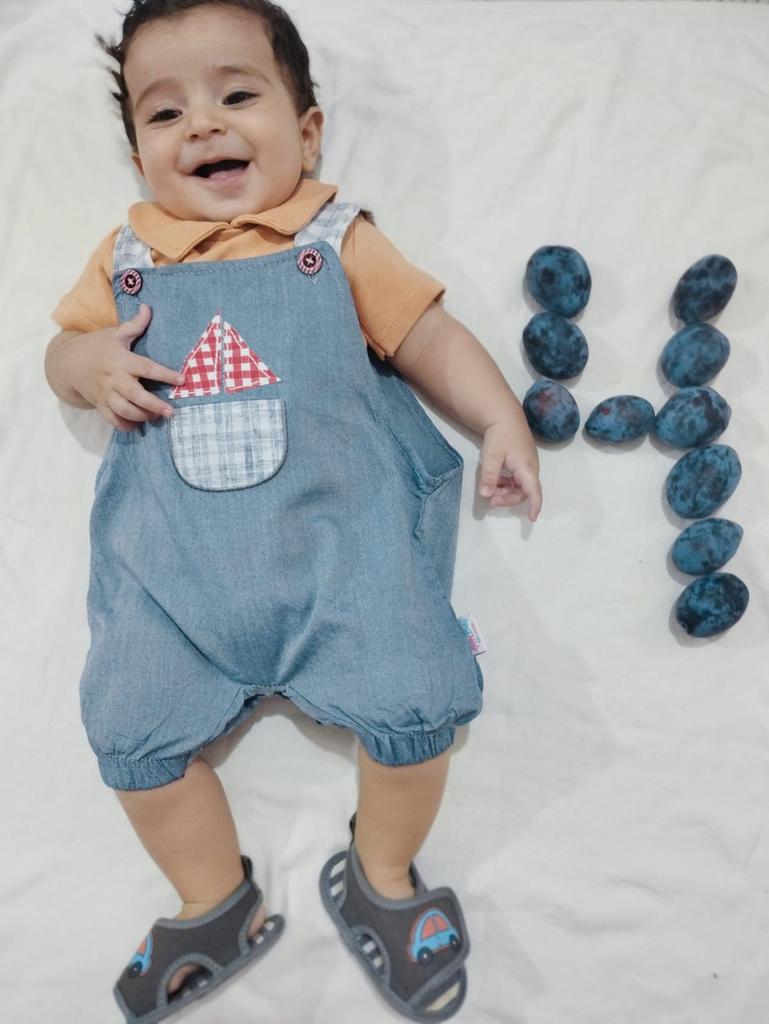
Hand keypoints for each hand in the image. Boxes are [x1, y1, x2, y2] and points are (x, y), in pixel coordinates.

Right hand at [67, 305, 184, 430]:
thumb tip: (149, 308)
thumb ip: (135, 325)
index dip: (164, 374)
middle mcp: (114, 379)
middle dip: (154, 405)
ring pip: (124, 410)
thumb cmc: (97, 346)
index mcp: (121, 360)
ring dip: (142, 416)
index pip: (146, 368)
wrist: (68, 362)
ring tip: (156, 417)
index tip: (182, 379)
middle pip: (135, 395)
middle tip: (171, 411)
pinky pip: (112, 420)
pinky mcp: (100, 404)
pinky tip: (137, 425)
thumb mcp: (115, 333)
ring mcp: (106, 394)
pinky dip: (125, 425)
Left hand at [478, 418, 541, 520]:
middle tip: (490, 500)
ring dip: (506, 491)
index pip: (534, 492)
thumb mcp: (492, 457)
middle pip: (524, 492)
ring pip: (519, 486)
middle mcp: (531, 468)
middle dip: (508, 498)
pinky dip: (506, 483)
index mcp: (527, 468)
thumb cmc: (499, 436)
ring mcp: (527, 465)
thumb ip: (489, 477)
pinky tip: (495, 480)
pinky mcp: (522, 462)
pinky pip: (517, 479)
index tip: (532, 519)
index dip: (535, 506)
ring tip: (490, 490)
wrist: (504, 416)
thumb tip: (486, 495)